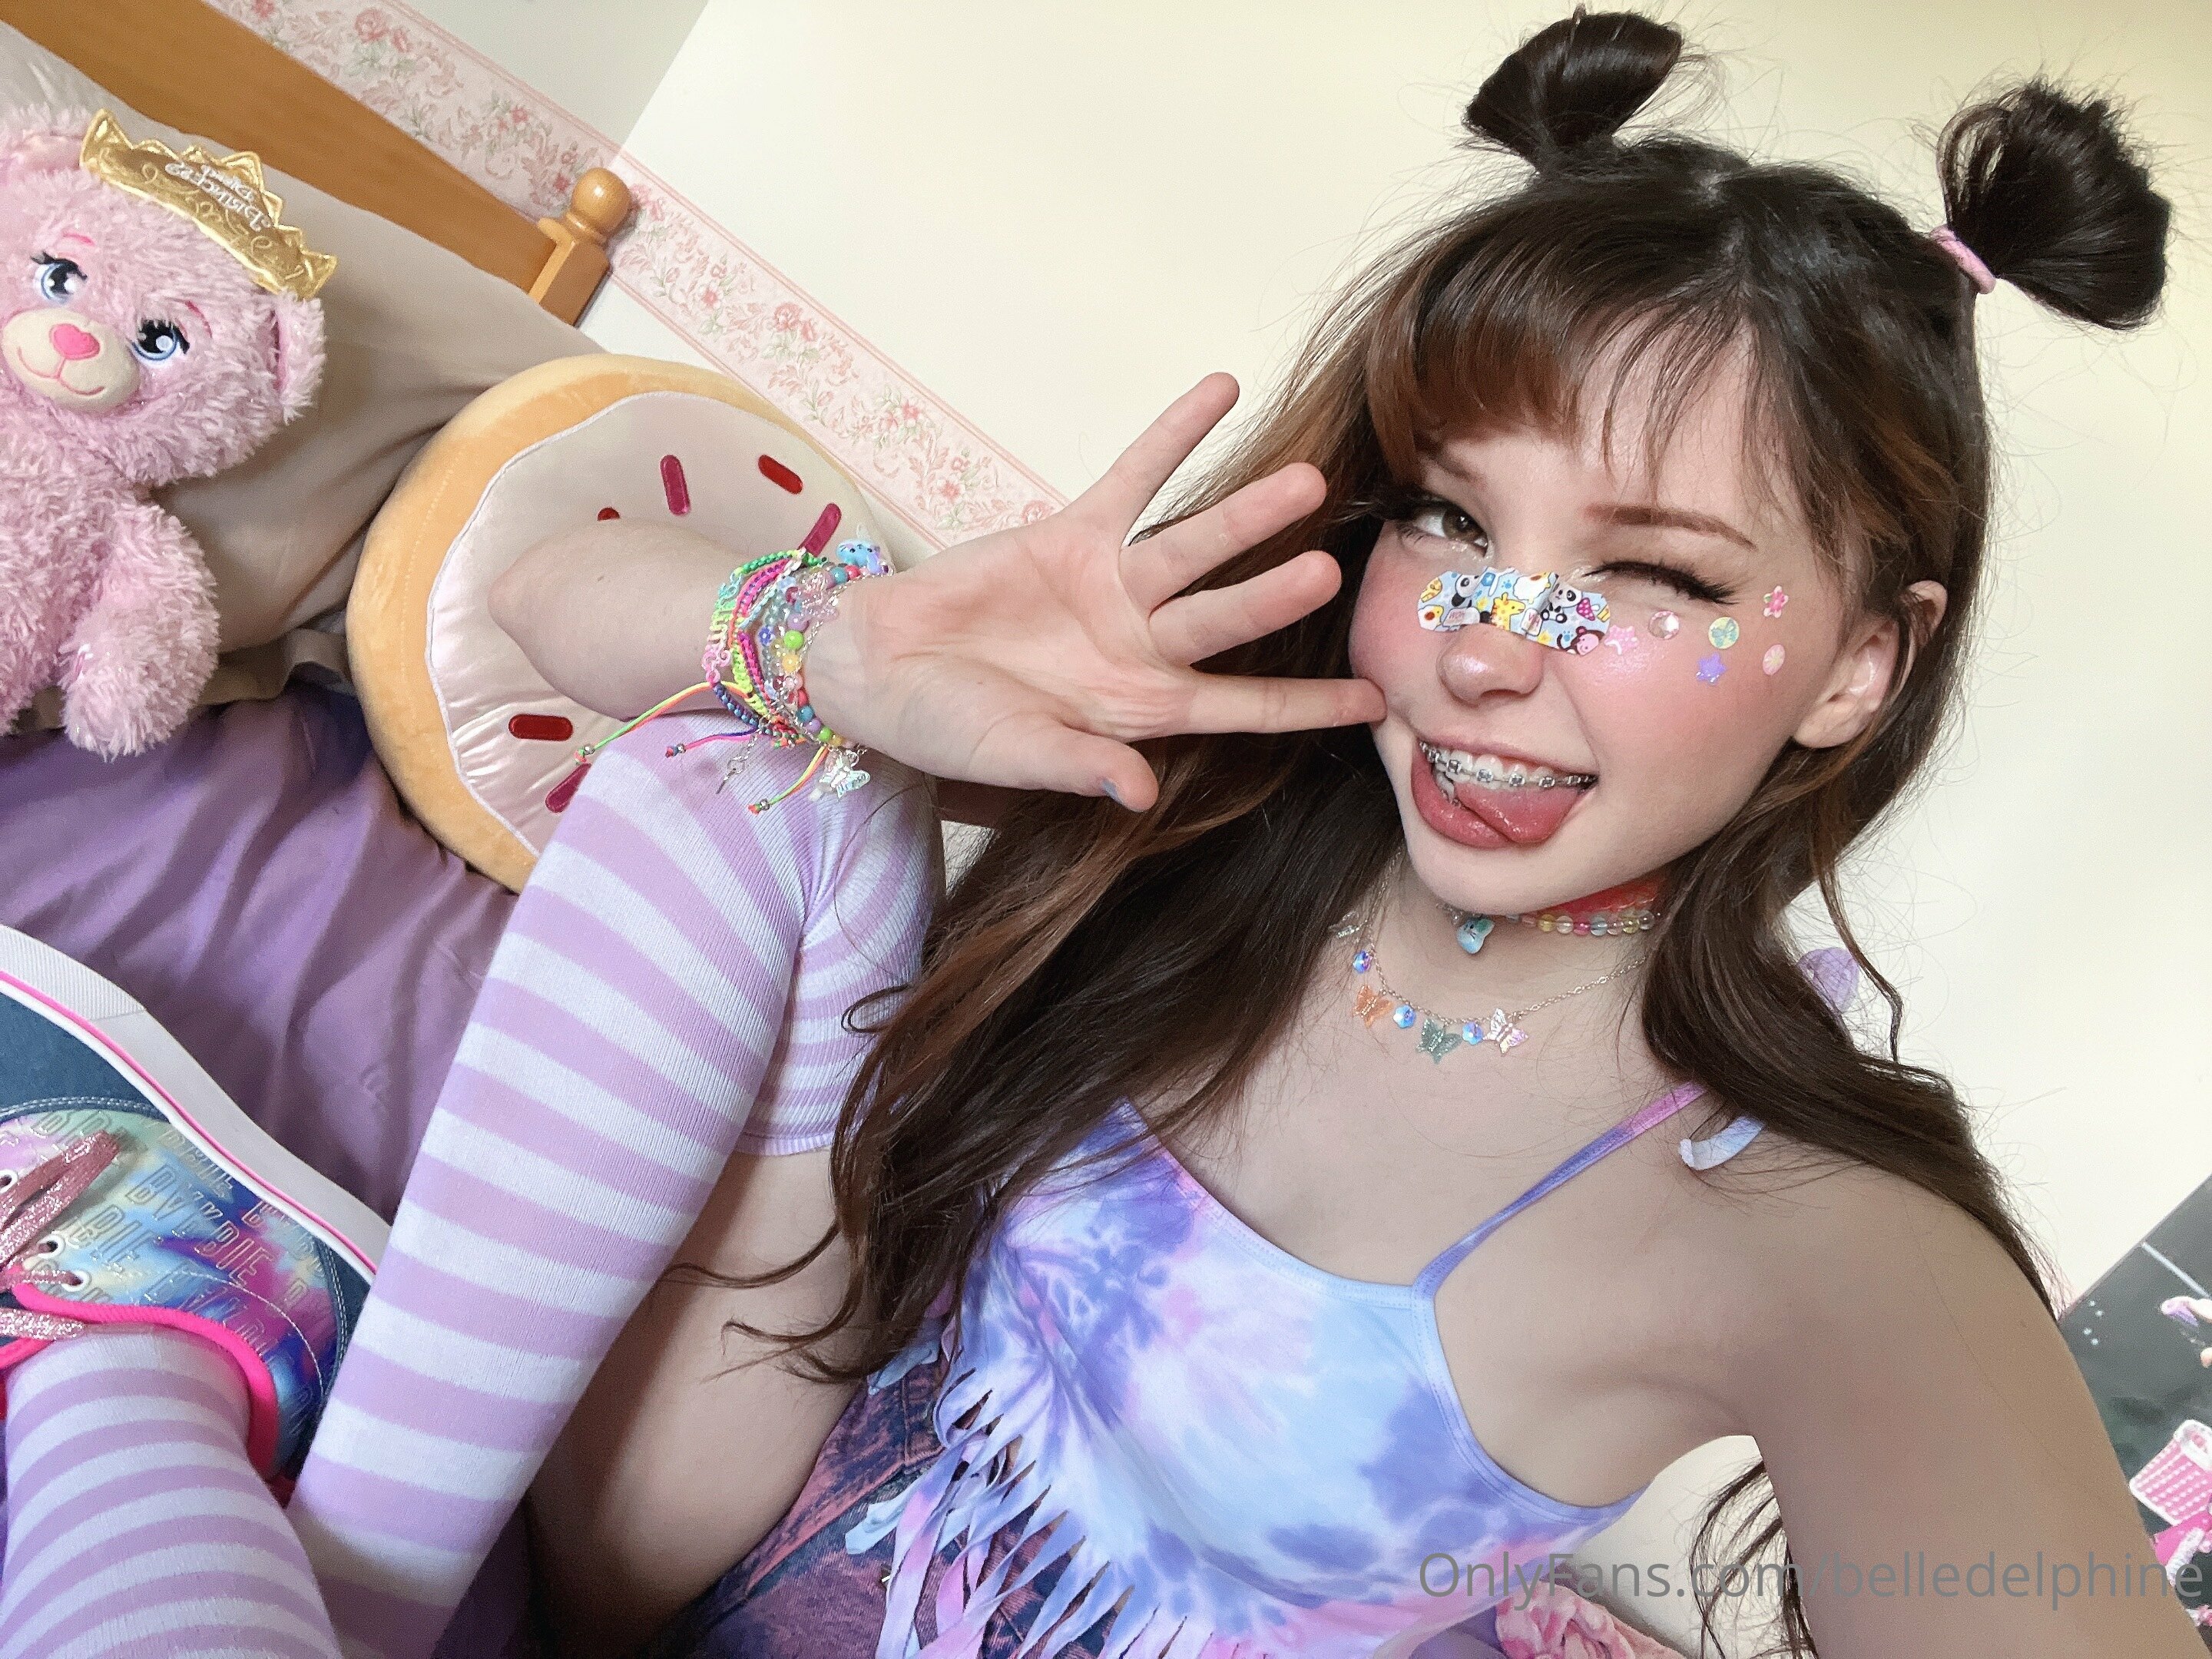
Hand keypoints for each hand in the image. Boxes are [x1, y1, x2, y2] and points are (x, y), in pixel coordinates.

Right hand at [804, 374, 1382, 808]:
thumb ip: (1078, 766)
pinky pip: (1135, 476)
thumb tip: (1140, 795)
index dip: (1305, 708)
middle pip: (1225, 618)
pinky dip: (1173, 435)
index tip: (1374, 705)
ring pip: (1193, 545)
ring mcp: (1114, 587)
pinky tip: (1221, 389)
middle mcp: (1142, 646)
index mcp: (1140, 710)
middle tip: (1328, 570)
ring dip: (1246, 515)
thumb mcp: (1010, 756)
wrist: (877, 668)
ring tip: (1306, 481)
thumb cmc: (944, 729)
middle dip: (1274, 597)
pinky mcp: (1074, 536)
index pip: (1240, 710)